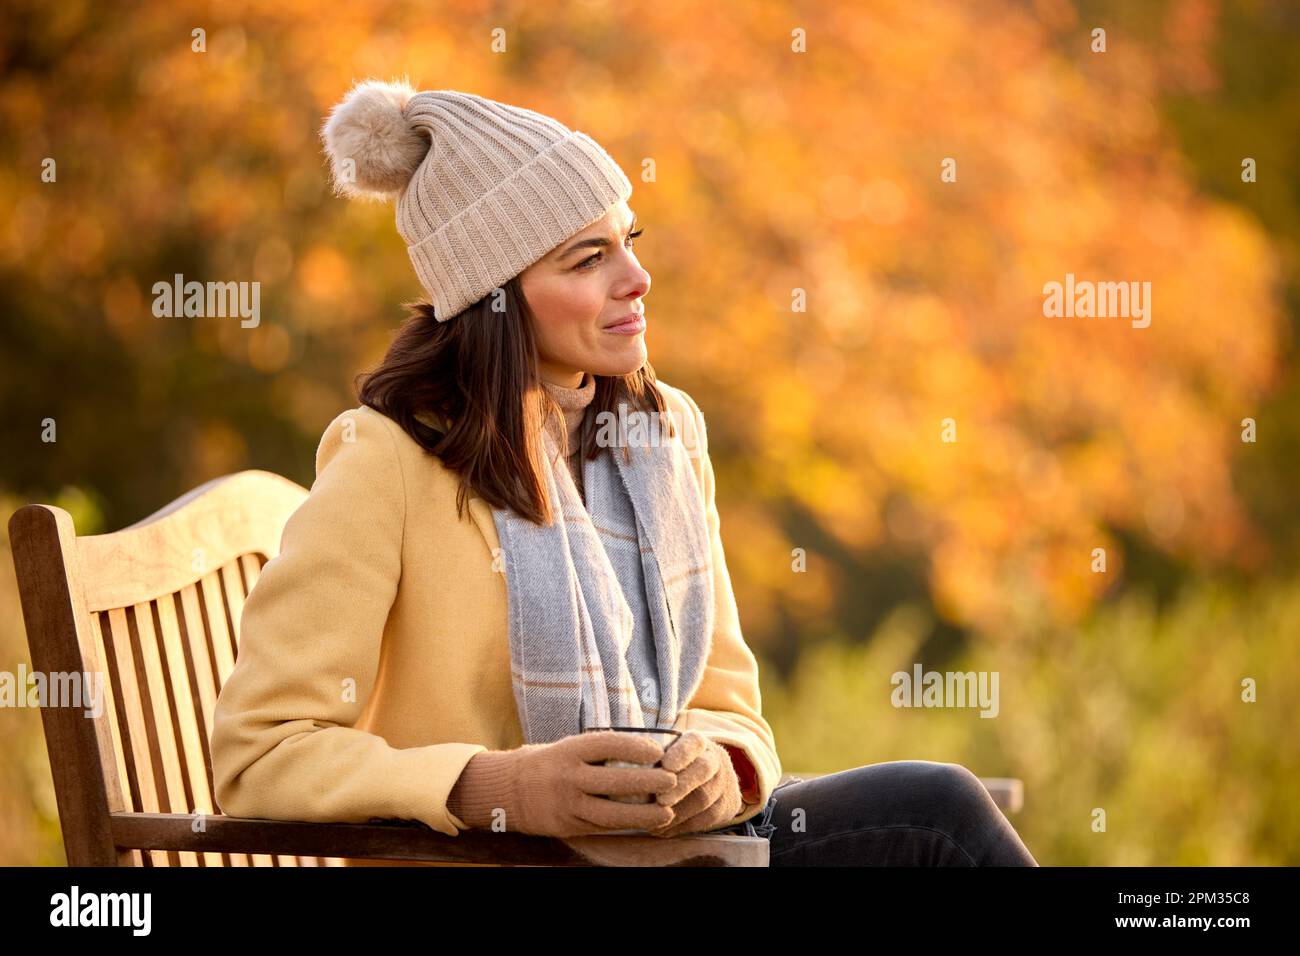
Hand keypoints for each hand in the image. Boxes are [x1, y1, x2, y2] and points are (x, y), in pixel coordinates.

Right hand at [448, 731, 677, 837]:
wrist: (507, 790)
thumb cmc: (548, 763)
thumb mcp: (569, 747)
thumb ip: (600, 751)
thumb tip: (645, 750)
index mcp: (569, 750)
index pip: (607, 744)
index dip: (635, 746)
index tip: (658, 750)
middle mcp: (568, 776)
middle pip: (614, 780)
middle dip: (647, 782)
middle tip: (672, 782)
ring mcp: (567, 804)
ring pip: (610, 813)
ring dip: (643, 814)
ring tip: (667, 813)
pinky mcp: (568, 825)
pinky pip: (602, 827)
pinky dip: (626, 826)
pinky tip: (645, 825)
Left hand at [646, 731, 743, 837]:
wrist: (714, 778)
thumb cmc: (677, 765)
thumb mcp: (668, 752)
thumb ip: (651, 758)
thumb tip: (621, 769)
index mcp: (697, 742)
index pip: (694, 742)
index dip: (681, 754)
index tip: (666, 765)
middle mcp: (715, 759)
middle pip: (703, 769)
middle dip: (681, 786)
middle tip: (660, 799)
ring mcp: (724, 783)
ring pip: (704, 798)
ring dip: (677, 812)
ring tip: (654, 820)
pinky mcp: (727, 807)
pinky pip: (705, 819)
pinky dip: (681, 826)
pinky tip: (662, 829)